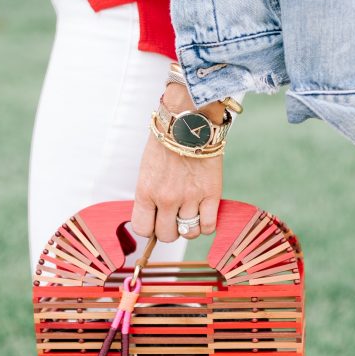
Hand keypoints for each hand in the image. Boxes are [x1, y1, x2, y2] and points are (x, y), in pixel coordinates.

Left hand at [131, 79, 227, 241]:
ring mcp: (190, 198)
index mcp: (146, 191)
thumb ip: (149, 194)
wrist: (189, 120)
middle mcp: (166, 199)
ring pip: (188, 233)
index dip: (149, 227)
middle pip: (166, 235)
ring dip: (188, 227)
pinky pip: (208, 226)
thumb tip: (153, 216)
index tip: (154, 220)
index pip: (142, 229)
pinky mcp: (211, 194)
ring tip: (190, 213)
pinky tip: (204, 213)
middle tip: (173, 216)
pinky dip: (206, 225)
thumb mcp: (147, 169)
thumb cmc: (166, 141)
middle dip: (169, 229)